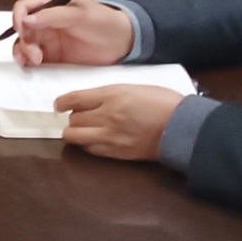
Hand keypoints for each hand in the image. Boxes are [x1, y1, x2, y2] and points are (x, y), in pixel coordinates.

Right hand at [6, 0, 134, 66]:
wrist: (121, 43)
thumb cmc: (104, 22)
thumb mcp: (80, 14)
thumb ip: (53, 15)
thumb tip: (27, 20)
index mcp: (50, 5)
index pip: (25, 7)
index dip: (18, 17)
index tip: (21, 28)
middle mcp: (45, 22)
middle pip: (22, 29)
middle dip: (24, 41)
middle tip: (35, 54)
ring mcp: (48, 40)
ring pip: (24, 45)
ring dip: (23, 53)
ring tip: (35, 61)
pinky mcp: (52, 57)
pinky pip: (33, 60)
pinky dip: (28, 63)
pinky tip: (33, 67)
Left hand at [52, 85, 186, 160]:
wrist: (182, 127)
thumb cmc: (163, 102)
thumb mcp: (134, 88)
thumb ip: (110, 94)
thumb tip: (91, 100)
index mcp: (112, 95)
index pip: (74, 99)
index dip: (62, 102)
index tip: (59, 105)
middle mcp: (106, 116)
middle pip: (73, 119)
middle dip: (73, 117)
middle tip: (81, 116)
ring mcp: (110, 137)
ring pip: (76, 137)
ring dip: (76, 132)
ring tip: (84, 129)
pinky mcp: (117, 153)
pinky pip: (91, 150)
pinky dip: (89, 145)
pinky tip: (96, 140)